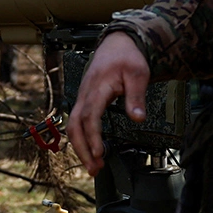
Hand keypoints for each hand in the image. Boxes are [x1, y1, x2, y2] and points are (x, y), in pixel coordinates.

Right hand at [68, 32, 150, 176]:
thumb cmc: (127, 57)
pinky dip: (81, 138)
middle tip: (94, 168)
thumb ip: (136, 97)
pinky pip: (78, 122)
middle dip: (82, 149)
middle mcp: (85, 94)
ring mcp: (83, 97)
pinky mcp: (85, 101)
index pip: (90, 116)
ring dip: (81, 147)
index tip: (99, 153)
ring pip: (74, 125)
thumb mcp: (138, 74)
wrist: (117, 44)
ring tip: (94, 165)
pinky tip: (91, 150)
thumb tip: (138, 119)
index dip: (93, 136)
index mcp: (97, 88)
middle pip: (75, 125)